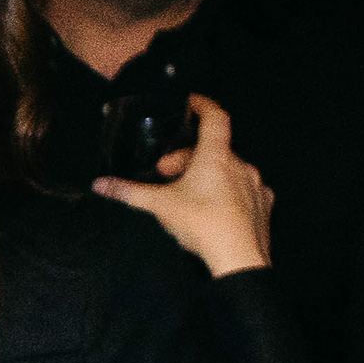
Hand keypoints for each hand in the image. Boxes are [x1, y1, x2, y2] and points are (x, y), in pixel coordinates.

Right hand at [92, 96, 271, 276]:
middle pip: (212, 150)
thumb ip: (129, 192)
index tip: (191, 102)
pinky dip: (228, 191)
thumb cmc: (202, 225)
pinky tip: (214, 207)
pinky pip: (243, 189)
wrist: (238, 260)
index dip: (203, 105)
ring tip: (189, 194)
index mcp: (216, 157)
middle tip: (167, 175)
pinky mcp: (263, 205)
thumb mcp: (159, 206)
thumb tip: (101, 184)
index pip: (215, 118)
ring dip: (208, 174)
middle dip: (188, 158)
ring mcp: (255, 185)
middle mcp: (240, 166)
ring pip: (228, 169)